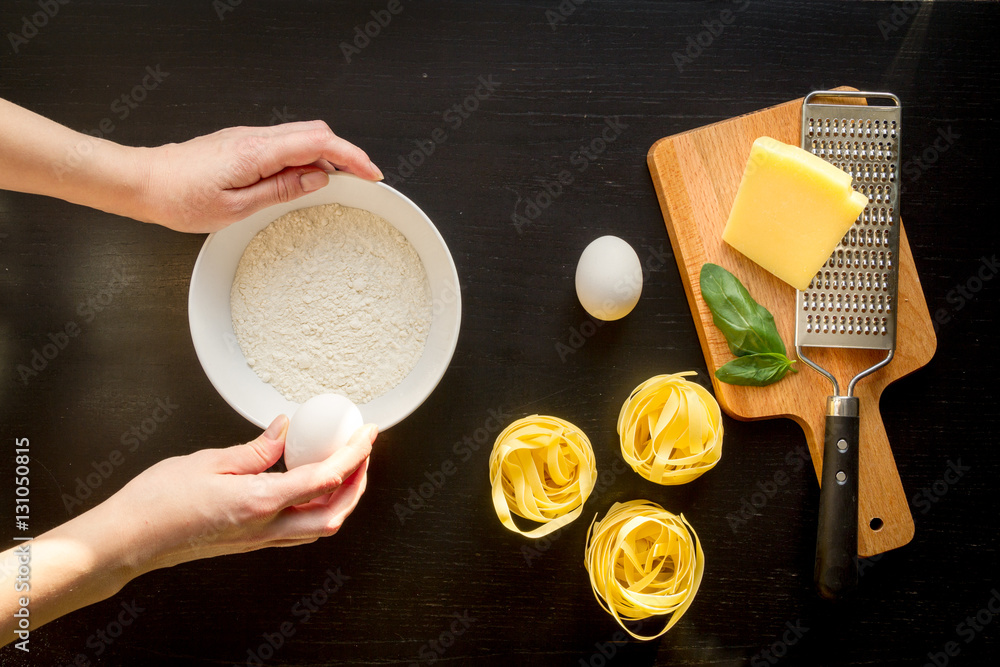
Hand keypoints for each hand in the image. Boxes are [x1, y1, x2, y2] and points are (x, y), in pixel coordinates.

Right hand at [1, 416, 376, 643]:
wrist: (128, 541)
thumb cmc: (157, 502)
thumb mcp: (209, 462)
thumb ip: (256, 449)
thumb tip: (286, 429)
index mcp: (260, 502)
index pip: (325, 478)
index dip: (354, 454)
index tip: (368, 433)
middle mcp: (266, 527)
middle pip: (335, 513)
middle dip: (359, 483)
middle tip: (363, 452)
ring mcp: (259, 539)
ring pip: (320, 527)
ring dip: (342, 499)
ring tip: (346, 467)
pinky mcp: (250, 543)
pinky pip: (298, 530)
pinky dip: (318, 508)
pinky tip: (312, 488)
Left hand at [134, 120, 383, 232]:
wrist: (143, 183)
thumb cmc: (180, 198)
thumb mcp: (236, 207)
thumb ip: (281, 190)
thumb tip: (317, 177)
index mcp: (257, 152)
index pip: (319, 142)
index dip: (352, 156)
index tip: (371, 173)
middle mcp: (254, 137)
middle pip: (315, 132)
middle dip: (345, 153)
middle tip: (362, 179)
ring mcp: (247, 138)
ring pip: (300, 136)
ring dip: (325, 155)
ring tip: (337, 182)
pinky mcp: (241, 144)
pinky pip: (283, 144)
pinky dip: (304, 157)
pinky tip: (304, 178)